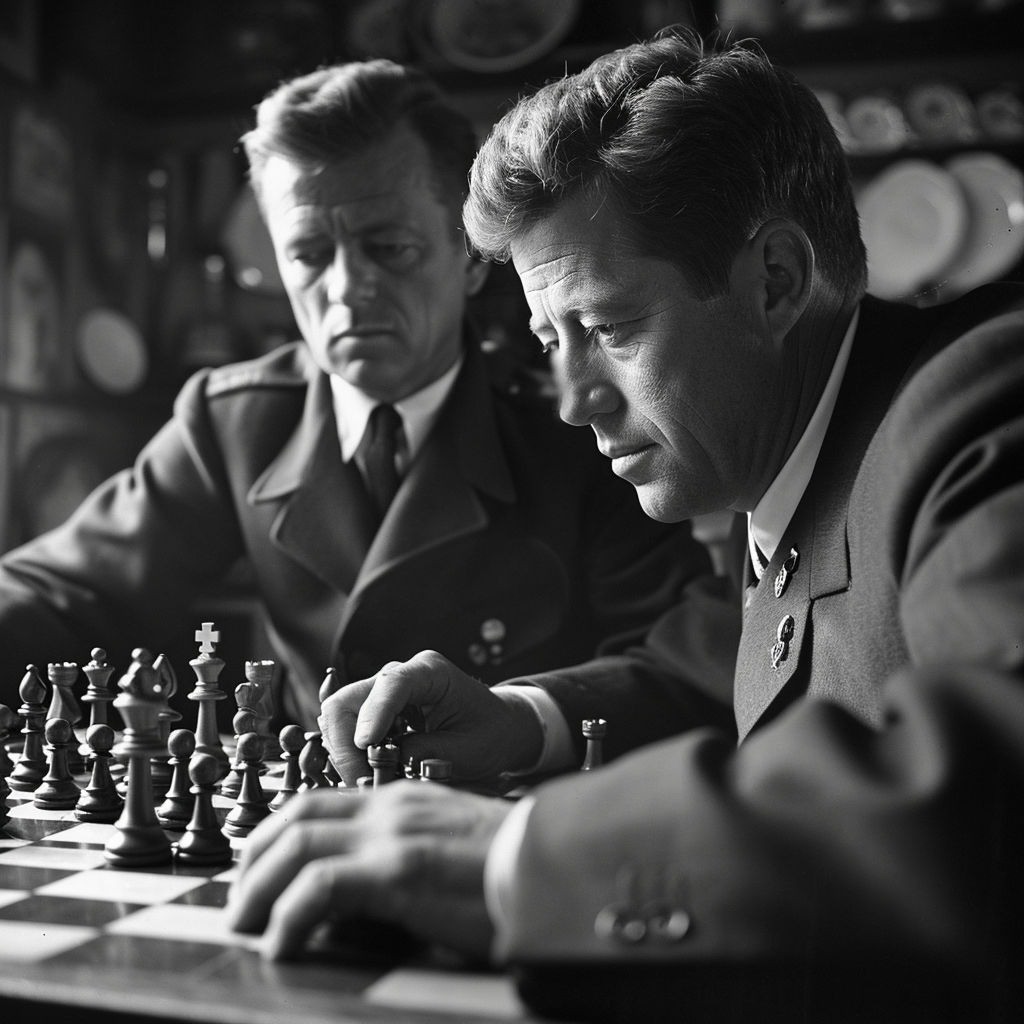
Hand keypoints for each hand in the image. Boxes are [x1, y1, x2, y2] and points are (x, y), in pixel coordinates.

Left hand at [225, 782, 514, 960]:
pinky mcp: (402, 870)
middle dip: (253, 860)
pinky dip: (290, 916)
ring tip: (247, 927)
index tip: (255, 871)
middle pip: (294, 818)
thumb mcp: (446, 848)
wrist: (556, 865)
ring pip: (297, 846)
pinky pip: (321, 888)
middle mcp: (390, 807)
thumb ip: (402, 854)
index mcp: (401, 799)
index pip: (316, 802)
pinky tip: (284, 945)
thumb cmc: (510, 867)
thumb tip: (359, 892)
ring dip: (259, 889)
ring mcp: (394, 834)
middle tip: (238, 904)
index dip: (273, 834)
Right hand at [317, 651, 542, 785]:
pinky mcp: (374, 712)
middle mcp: (399, 675)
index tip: (366, 745)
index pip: (390, 684)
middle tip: (360, 781)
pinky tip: (366, 776)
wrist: (498, 727)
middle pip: (348, 700)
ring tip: (365, 783)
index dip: (374, 714)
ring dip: (343, 752)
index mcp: (429, 672)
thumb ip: (431, 753)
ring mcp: (382, 692)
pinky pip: (345, 729)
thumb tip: (392, 764)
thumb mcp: (469, 749)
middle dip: (346, 743)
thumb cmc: (490, 733)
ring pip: (338, 716)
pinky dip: (348, 755)